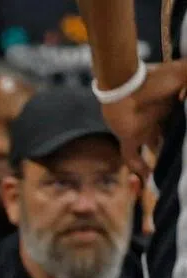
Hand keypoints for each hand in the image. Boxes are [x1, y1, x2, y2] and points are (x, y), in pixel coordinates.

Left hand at [100, 61, 186, 177]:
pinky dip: (138, 168)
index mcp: (172, 107)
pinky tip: (146, 179)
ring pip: (153, 149)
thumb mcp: (184, 71)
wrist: (124, 82)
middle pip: (169, 138)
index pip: (181, 123)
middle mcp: (159, 120)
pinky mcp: (128, 137)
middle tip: (181, 162)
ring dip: (159, 160)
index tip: (185, 143)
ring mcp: (143, 130)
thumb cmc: (155, 76)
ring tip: (166, 173)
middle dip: (174, 148)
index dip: (183, 133)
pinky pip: (131, 158)